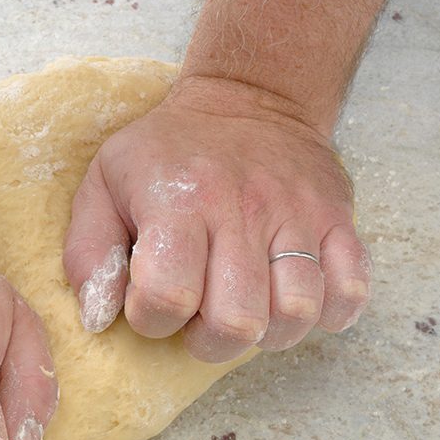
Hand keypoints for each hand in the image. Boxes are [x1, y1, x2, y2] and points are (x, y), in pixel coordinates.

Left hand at [63, 76, 371, 362]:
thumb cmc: (167, 155)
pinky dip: (328, 313)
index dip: (152, 320)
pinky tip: (292, 299)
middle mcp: (242, 207)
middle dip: (210, 341)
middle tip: (200, 319)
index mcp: (178, 201)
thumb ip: (89, 253)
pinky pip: (350, 290)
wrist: (247, 98)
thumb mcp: (104, 183)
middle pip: (237, 320)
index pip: (168, 296)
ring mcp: (298, 214)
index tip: (150, 304)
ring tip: (247, 309)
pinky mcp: (338, 218)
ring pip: (297, 312)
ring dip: (268, 332)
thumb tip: (99, 315)